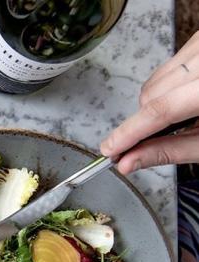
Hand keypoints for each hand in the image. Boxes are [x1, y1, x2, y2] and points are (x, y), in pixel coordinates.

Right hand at [100, 31, 198, 173]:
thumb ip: (169, 151)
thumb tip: (130, 161)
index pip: (162, 109)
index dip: (130, 132)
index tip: (109, 149)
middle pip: (154, 94)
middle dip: (145, 122)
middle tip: (148, 142)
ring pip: (155, 81)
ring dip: (155, 105)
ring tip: (182, 118)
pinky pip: (166, 68)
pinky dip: (166, 88)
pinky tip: (184, 100)